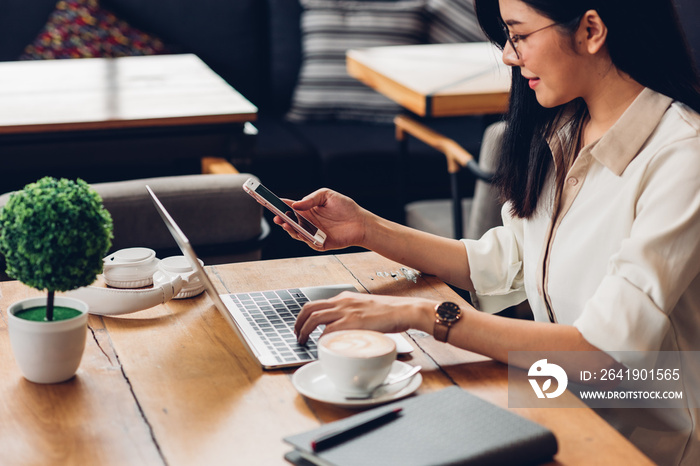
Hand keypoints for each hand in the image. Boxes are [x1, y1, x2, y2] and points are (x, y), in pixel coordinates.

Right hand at [273, 188, 369, 250]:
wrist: (360, 223)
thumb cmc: (345, 207)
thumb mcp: (327, 195)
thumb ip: (311, 199)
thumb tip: (296, 205)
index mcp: (307, 209)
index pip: (289, 206)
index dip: (277, 204)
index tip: (267, 201)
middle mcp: (308, 221)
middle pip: (289, 221)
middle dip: (281, 219)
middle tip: (276, 216)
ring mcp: (312, 232)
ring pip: (295, 232)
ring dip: (289, 228)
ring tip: (285, 223)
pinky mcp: (318, 243)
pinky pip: (307, 241)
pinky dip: (303, 237)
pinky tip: (301, 232)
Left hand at [294, 291, 435, 343]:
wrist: (403, 309)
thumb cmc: (389, 312)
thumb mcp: (365, 308)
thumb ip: (352, 314)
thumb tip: (342, 329)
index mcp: (344, 298)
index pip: (316, 303)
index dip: (304, 315)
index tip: (301, 325)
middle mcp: (342, 302)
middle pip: (309, 308)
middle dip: (298, 322)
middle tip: (296, 334)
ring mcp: (346, 311)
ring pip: (314, 318)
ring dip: (303, 331)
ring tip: (302, 341)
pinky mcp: (352, 322)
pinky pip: (328, 330)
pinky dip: (320, 339)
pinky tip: (320, 346)